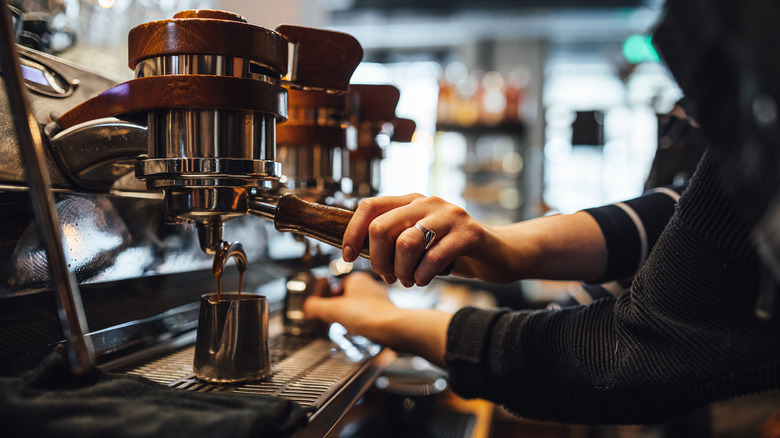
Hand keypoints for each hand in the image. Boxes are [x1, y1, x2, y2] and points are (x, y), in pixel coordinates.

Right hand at [303, 272, 451, 367]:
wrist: (392, 329)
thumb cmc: (368, 315)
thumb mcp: (332, 310)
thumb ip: (316, 307)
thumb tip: (307, 306)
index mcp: (358, 278)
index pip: (338, 284)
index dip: (330, 296)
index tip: (326, 307)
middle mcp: (371, 285)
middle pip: (349, 295)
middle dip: (341, 307)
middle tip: (337, 317)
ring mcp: (381, 299)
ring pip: (361, 305)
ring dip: (354, 315)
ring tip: (351, 324)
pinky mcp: (388, 313)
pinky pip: (371, 316)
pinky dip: (365, 322)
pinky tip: (363, 329)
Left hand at [341, 194, 491, 287]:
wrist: (498, 254)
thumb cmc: (451, 251)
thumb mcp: (417, 240)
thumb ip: (391, 238)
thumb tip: (352, 249)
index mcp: (411, 200)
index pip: (369, 206)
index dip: (352, 232)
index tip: (347, 257)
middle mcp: (428, 202)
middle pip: (382, 227)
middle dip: (378, 260)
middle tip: (388, 277)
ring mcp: (449, 215)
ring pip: (406, 243)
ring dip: (401, 271)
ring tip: (408, 281)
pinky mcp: (468, 233)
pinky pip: (433, 258)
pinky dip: (422, 276)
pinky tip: (424, 281)